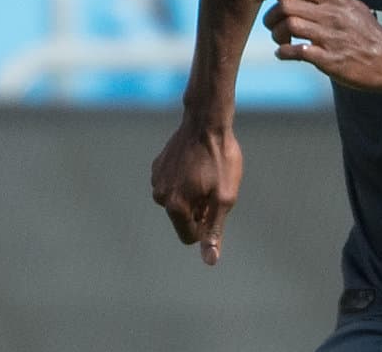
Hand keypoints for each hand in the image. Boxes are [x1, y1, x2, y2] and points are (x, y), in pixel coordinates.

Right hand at [150, 118, 242, 265]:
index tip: (218, 204)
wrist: (207, 120)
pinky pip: (174, 183)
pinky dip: (185, 179)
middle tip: (214, 185)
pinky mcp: (158, 166)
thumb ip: (215, 230)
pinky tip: (197, 162)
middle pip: (183, 218)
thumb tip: (209, 261)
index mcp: (174, 206)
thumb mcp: (225, 197)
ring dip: (193, 193)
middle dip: (199, 209)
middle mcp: (159, 196)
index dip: (207, 226)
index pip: (190, 236)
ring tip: (206, 171)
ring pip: (178, 200)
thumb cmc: (221, 159)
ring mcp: (156, 179)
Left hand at [256, 0, 381, 93]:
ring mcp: (331, 37)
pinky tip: (284, 54)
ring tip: (280, 41)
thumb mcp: (352, 8)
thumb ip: (326, 0)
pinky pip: (297, 51)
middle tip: (271, 26)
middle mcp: (332, 14)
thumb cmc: (369, 36)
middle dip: (270, 16)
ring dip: (276, 34)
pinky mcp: (330, 60)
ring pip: (288, 26)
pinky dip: (284, 52)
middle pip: (286, 5)